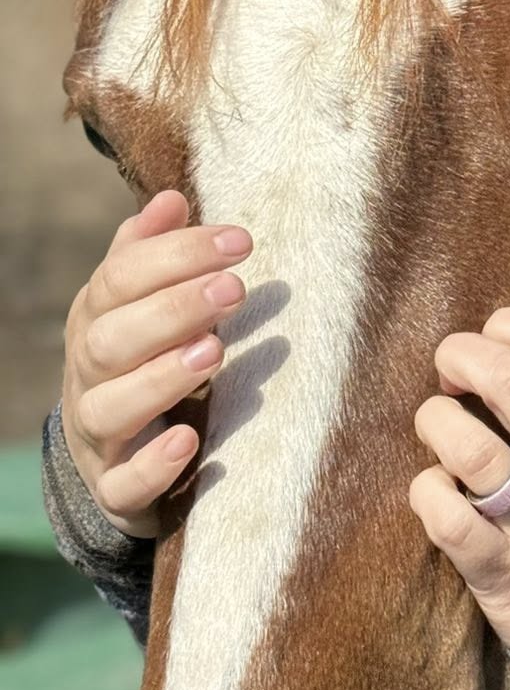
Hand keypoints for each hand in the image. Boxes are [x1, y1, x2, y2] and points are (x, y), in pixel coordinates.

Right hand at [60, 188, 251, 537]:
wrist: (115, 463)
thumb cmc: (142, 366)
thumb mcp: (139, 310)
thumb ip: (152, 258)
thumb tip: (171, 198)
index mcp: (95, 322)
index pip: (119, 280)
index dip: (176, 255)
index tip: (241, 240)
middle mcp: (88, 376)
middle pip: (109, 339)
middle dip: (171, 309)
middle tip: (234, 288)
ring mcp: (97, 437)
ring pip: (108, 408)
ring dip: (160, 377)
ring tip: (214, 351)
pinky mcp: (115, 491)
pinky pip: (123, 485)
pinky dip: (153, 465)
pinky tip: (190, 440)